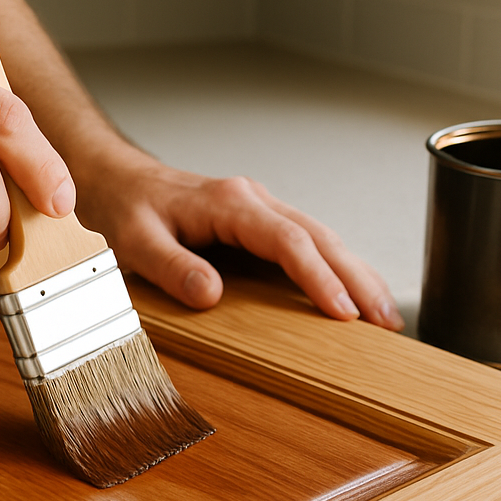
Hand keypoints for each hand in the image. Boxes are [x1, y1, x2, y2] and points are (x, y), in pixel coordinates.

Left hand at [72, 148, 403, 329]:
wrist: (115, 179)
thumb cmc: (125, 207)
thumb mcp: (135, 240)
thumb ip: (171, 266)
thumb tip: (210, 294)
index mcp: (229, 202)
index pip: (288, 240)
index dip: (318, 276)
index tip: (342, 311)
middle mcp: (253, 201)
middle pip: (320, 237)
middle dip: (357, 279)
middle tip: (384, 320)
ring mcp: (260, 210)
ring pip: (323, 238)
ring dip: (355, 274)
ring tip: (383, 315)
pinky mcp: (260, 223)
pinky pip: (308, 243)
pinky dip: (336, 268)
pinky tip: (352, 294)